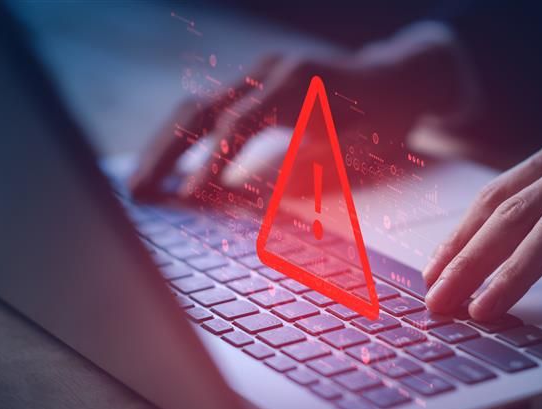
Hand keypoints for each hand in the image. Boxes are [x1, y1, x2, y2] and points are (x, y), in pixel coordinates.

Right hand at [128, 22, 466, 200]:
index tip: (189, 198)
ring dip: (166, 147)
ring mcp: (262, 71)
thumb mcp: (363, 149)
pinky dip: (188, 139)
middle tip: (139, 194)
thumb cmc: (389, 118)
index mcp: (299, 84)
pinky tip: (170, 168)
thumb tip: (259, 207)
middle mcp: (273, 69)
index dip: (212, 162)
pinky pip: (213, 109)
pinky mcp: (258, 82)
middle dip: (167, 153)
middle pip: (203, 109)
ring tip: (141, 185)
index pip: (239, 124)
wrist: (403, 76)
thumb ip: (315, 172)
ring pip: (199, 107)